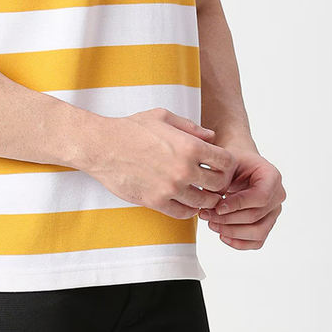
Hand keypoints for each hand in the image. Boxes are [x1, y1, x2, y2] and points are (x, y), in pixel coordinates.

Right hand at [85, 108, 237, 219]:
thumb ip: (192, 127)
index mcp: (190, 146)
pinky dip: (189, 210)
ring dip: (205, 199)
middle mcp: (184, 169)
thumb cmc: (133, 128)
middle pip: (219, 186)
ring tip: (200, 192)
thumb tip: (212, 137)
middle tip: (213, 182)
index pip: (226, 162)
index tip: (221, 166)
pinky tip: (185, 201)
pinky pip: (184, 214)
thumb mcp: (164, 117)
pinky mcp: (156, 202)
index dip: (228, 165)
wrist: (104, 146)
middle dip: (220, 184)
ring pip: (203, 203)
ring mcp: (171, 188)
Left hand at [198, 147, 285, 248]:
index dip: (237, 205)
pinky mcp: (267, 224)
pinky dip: (239, 242)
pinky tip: (222, 235)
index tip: (217, 208)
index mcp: (272, 176)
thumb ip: (223, 182)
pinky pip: (257, 241)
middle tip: (206, 215)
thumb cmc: (234, 162)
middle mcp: (278, 195)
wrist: (240, 165)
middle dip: (228, 219)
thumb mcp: (227, 163)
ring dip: (232, 232)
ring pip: (258, 232)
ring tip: (211, 224)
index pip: (260, 197)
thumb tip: (216, 206)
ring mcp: (274, 212)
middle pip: (256, 216)